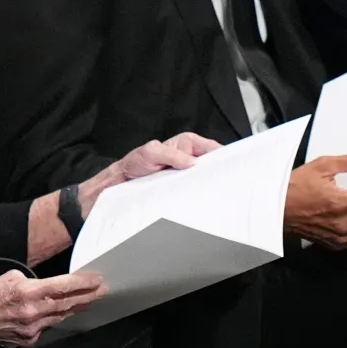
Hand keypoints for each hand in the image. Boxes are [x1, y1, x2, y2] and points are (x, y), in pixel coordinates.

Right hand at [0, 270, 107, 347]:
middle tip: (102, 289)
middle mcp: (33, 311)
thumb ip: (31, 281)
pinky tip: (65, 312)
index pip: (63, 286)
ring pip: (60, 315)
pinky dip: (56, 317)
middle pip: (67, 302)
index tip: (96, 279)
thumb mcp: (7, 278)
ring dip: (77, 307)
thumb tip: (45, 286)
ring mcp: (32, 328)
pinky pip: (48, 325)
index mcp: (27, 291)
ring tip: (90, 300)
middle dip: (87, 295)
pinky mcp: (29, 339)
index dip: (82, 283)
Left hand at [75, 132, 218, 218]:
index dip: (220, 153)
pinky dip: (197, 197)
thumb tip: (191, 161)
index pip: (208, 147)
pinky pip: (193, 192)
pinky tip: (199, 202)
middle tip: (225, 181)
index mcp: (182, 145)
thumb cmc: (132, 165)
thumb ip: (169, 154)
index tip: (229, 162)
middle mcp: (185, 160)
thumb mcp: (149, 154)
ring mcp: (183, 176)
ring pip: (202, 180)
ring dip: (207, 186)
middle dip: (217, 172)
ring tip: (214, 194)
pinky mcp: (179, 190)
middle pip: (209, 165)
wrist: (117, 186)